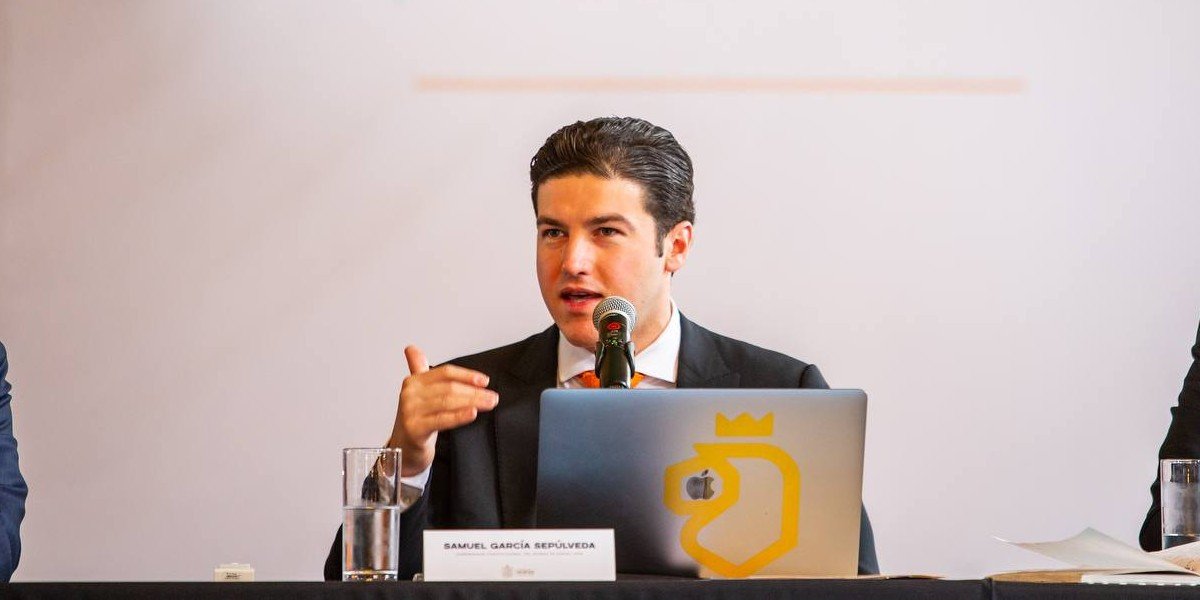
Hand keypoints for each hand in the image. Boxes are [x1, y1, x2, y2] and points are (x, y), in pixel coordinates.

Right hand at [387, 345, 498, 476]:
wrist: (403, 449)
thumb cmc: (417, 421)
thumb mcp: (418, 394)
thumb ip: (418, 370)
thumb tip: (411, 348)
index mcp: (413, 382)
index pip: (445, 373)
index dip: (466, 375)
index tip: (484, 381)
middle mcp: (409, 394)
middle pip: (449, 387)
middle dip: (474, 392)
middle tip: (493, 396)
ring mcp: (410, 411)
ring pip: (447, 402)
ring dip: (472, 402)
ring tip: (489, 404)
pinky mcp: (414, 429)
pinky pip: (441, 420)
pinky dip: (459, 416)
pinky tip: (473, 413)